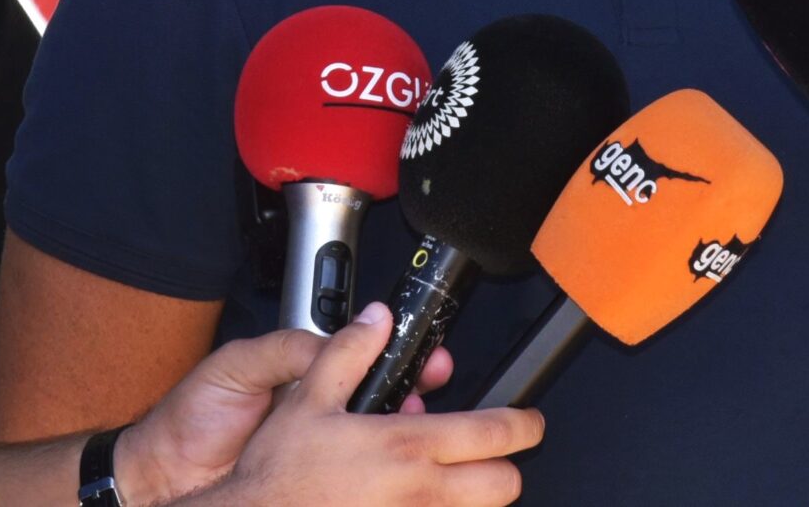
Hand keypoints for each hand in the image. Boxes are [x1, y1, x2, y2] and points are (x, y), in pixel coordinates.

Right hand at [170, 302, 540, 506]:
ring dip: (475, 499)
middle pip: (504, 487)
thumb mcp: (310, 400)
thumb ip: (350, 353)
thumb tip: (376, 319)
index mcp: (404, 447)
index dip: (523, 424)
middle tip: (495, 456)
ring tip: (456, 483)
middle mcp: (418, 493)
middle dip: (506, 468)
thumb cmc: (279, 474)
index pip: (493, 435)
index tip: (529, 421)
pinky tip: (420, 503)